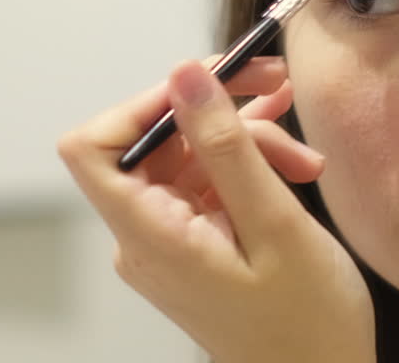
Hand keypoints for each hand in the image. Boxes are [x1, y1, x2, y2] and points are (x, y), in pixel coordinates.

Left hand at [57, 57, 374, 362]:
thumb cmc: (306, 324)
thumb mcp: (273, 223)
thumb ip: (225, 145)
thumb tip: (184, 74)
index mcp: (148, 235)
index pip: (91, 147)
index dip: (140, 103)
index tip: (204, 85)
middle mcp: (145, 234)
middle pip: (155, 141)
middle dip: (219, 112)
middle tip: (277, 84)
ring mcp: (169, 238)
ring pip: (191, 156)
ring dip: (249, 143)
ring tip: (305, 160)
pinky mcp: (194, 241)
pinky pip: (209, 183)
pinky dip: (249, 167)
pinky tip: (294, 166)